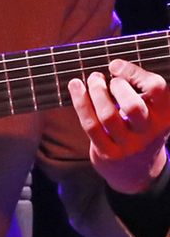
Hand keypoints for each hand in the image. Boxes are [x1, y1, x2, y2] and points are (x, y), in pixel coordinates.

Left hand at [67, 59, 169, 193]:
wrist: (137, 172)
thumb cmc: (141, 129)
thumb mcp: (154, 112)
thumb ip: (143, 91)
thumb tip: (115, 63)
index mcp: (167, 116)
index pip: (158, 89)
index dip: (135, 72)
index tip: (116, 66)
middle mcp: (151, 132)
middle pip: (133, 106)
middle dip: (116, 86)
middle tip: (108, 79)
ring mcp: (129, 145)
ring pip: (108, 116)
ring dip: (95, 92)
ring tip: (92, 79)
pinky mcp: (109, 153)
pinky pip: (91, 126)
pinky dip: (80, 102)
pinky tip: (75, 86)